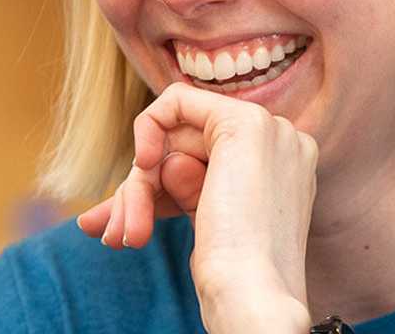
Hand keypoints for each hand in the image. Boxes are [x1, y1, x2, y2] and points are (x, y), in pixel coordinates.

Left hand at [75, 83, 318, 332]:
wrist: (252, 294)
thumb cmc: (234, 276)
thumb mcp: (206, 221)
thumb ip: (182, 188)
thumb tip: (143, 174)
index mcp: (284, 169)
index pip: (208, 160)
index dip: (161, 187)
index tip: (128, 224)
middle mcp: (284, 144)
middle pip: (188, 146)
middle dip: (140, 188)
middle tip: (110, 232)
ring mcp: (270, 130)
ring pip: (176, 135)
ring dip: (138, 186)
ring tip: (120, 233)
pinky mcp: (244, 124)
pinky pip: (177, 100)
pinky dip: (147, 128)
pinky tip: (143, 166)